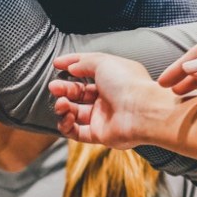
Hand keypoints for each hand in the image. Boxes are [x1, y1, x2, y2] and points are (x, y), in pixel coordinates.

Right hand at [49, 52, 174, 148]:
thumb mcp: (103, 62)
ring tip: (61, 103)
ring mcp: (103, 117)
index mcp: (111, 79)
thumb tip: (70, 66)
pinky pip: (77, 132)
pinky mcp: (100, 134)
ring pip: (75, 112)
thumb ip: (83, 62)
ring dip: (63, 106)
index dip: (71, 66)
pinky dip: (67, 125)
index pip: (87, 71)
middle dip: (63, 89)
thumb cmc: (126, 83)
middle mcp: (107, 98)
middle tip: (53, 87)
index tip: (56, 65)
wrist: (142, 112)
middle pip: (78, 93)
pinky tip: (66, 117)